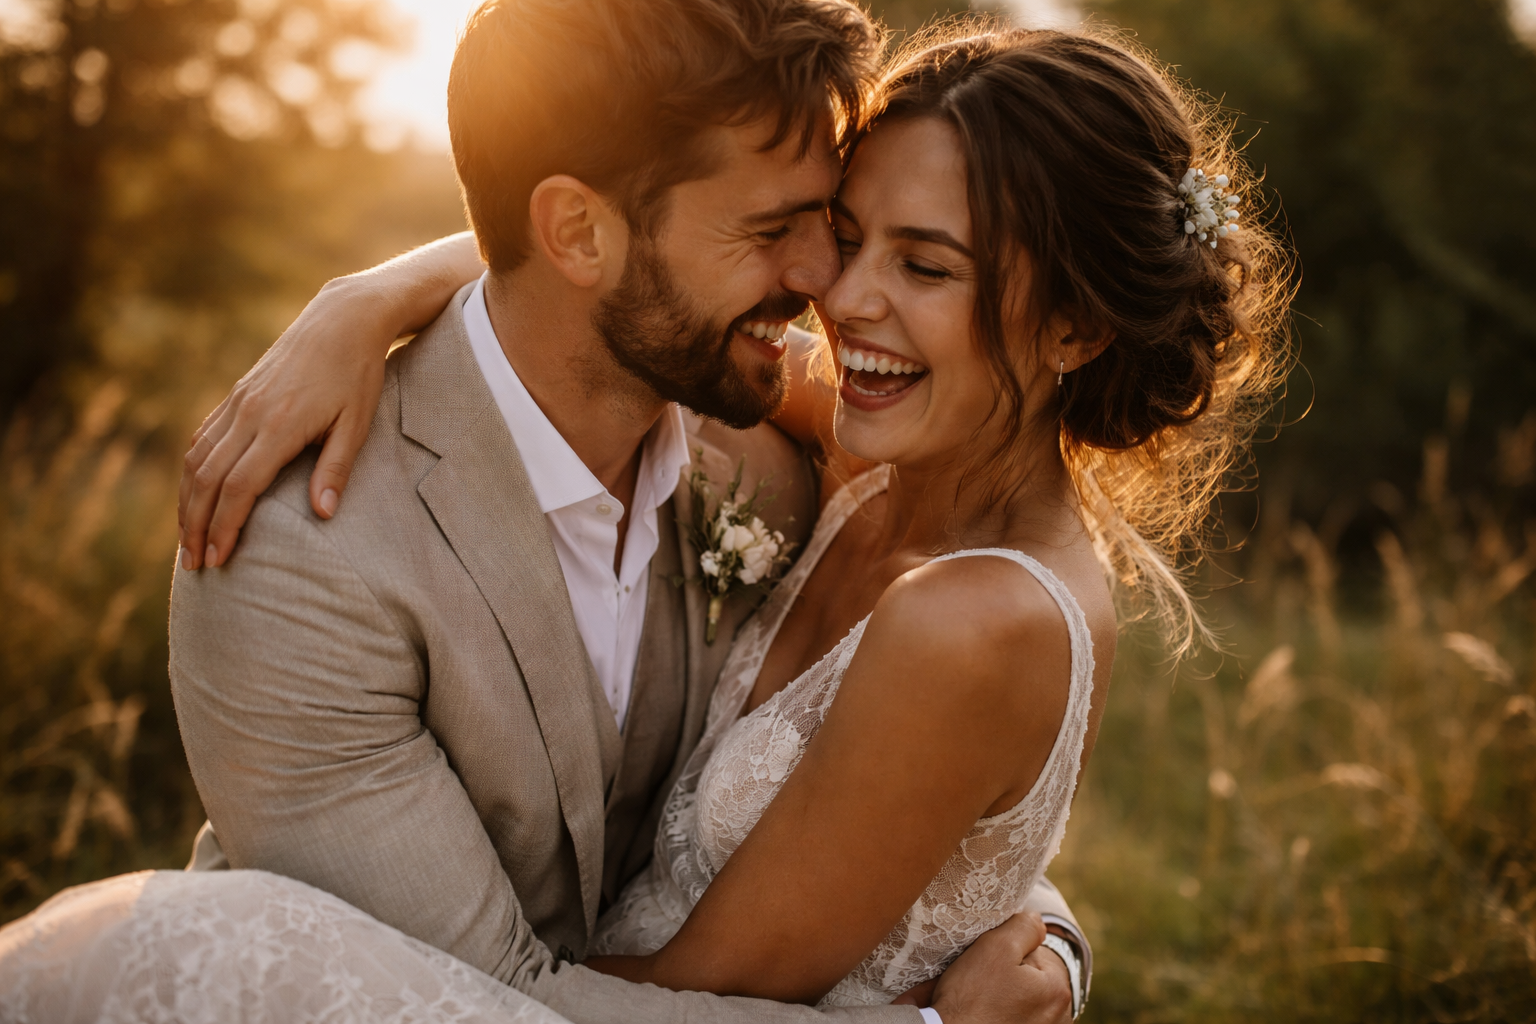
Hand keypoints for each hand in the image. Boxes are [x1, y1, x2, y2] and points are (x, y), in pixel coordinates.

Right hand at [177, 274, 394, 569]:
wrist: (343, 318)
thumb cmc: (358, 374)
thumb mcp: (357, 423)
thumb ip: (336, 469)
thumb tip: (323, 515)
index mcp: (279, 424)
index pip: (239, 486)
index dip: (225, 526)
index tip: (219, 559)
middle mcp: (250, 413)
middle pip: (207, 478)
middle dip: (196, 525)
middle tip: (194, 564)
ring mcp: (239, 401)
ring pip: (197, 458)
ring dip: (187, 502)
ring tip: (187, 539)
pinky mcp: (237, 394)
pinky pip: (203, 436)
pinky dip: (192, 470)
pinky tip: (192, 493)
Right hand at [929, 913, 1073, 1023]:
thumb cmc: (971, 998)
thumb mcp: (996, 947)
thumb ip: (1024, 927)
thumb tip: (1037, 921)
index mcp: (1058, 989)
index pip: (1035, 951)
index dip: (1008, 951)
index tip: (988, 964)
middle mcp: (1061, 1016)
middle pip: (1033, 977)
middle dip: (1011, 975)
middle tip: (983, 983)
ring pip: (1026, 999)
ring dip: (1009, 995)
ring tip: (984, 1001)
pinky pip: (1020, 1018)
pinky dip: (1006, 1015)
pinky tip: (989, 1016)